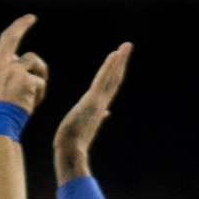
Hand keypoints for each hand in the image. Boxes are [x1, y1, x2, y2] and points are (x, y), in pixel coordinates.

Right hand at [0, 14, 48, 113]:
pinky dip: (39, 94)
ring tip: (37, 92)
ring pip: (32, 61)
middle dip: (21, 24)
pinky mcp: (26, 78)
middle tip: (30, 18)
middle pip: (11, 36)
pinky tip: (32, 105)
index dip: (10, 43)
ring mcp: (13, 69)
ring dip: (38, 73)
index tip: (18, 31)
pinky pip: (39, 81)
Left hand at [53, 42, 132, 185]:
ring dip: (120, 60)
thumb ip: (96, 118)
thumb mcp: (82, 128)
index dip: (115, 73)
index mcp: (98, 109)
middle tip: (127, 46)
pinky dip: (109, 67)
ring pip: (112, 78)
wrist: (70, 153)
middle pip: (114, 80)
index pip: (109, 88)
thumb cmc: (72, 144)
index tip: (119, 62)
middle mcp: (101, 104)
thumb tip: (105, 114)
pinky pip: (102, 81)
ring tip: (126, 45)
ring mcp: (98, 103)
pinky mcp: (92, 102)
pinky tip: (114, 54)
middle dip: (121, 62)